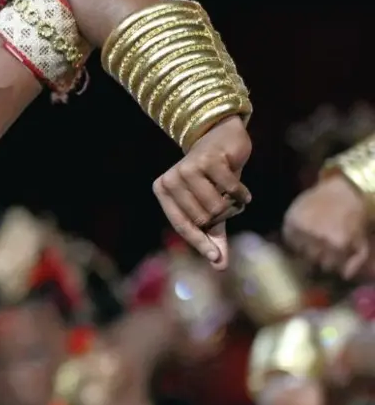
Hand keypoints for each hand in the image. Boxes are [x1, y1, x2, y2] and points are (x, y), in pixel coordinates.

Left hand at [152, 116, 251, 269]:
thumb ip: (213, 236)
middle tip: (227, 205)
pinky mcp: (208, 160)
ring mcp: (187, 168)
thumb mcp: (210, 208)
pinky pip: (232, 190)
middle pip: (203, 218)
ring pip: (217, 207)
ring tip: (232, 194)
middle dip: (222, 217)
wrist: (222, 138)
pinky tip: (242, 191)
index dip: (200, 243)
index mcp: (163, 191)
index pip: (182, 225)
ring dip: (233, 205)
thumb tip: (220, 266)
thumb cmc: (213, 178)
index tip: (216, 259)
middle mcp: (170, 179)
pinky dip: (242, 194)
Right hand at [282, 174, 369, 278]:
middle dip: (320, 255)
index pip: (330, 268)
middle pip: (314, 261)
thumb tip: (345, 275)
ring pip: (300, 252)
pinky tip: (304, 232)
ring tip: (314, 238)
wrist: (343, 186)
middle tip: (324, 245)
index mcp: (338, 244)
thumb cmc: (356, 213)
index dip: (333, 262)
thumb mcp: (362, 237)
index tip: (334, 255)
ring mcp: (302, 230)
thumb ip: (357, 259)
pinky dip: (295, 239)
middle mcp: (318, 239)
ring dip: (307, 247)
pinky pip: (289, 240)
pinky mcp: (290, 221)